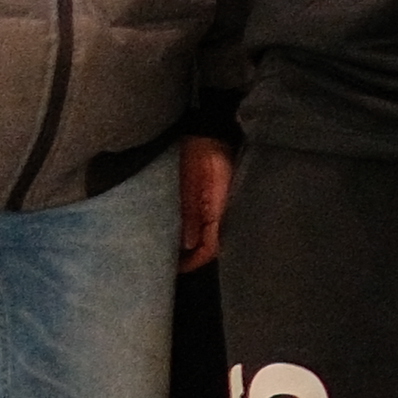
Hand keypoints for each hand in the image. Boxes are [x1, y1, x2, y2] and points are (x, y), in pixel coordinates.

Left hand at [176, 136, 233, 269]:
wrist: (213, 126)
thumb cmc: (201, 149)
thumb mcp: (192, 180)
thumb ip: (191, 212)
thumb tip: (188, 245)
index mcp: (222, 208)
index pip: (211, 248)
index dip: (193, 262)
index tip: (174, 270)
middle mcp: (226, 210)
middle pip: (214, 245)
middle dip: (194, 258)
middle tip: (171, 265)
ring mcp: (223, 205)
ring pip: (212, 235)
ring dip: (194, 246)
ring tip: (174, 252)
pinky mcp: (218, 198)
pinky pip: (210, 223)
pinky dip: (197, 232)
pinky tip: (184, 233)